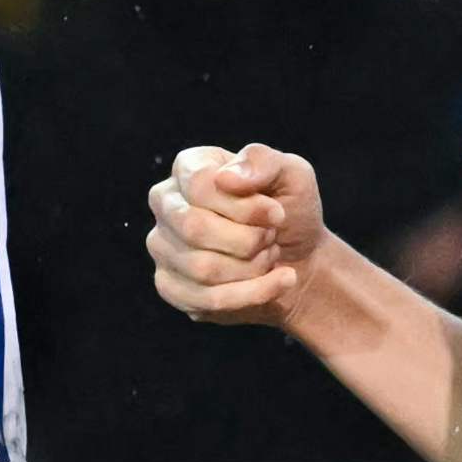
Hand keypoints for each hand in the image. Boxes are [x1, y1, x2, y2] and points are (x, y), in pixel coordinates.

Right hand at [148, 142, 328, 327]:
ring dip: (252, 267)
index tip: (278, 214)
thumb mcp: (292, 174)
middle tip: (271, 238)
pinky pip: (205, 299)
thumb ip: (262, 162)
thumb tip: (225, 178)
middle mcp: (166, 205)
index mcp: (188, 168)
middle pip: (193, 227)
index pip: (200, 185)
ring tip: (270, 257)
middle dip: (247, 240)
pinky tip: (275, 283)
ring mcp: (161, 247)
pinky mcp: (169, 287)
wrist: (299, 258)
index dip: (244, 206)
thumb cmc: (290, 211)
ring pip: (201, 268)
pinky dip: (250, 294)